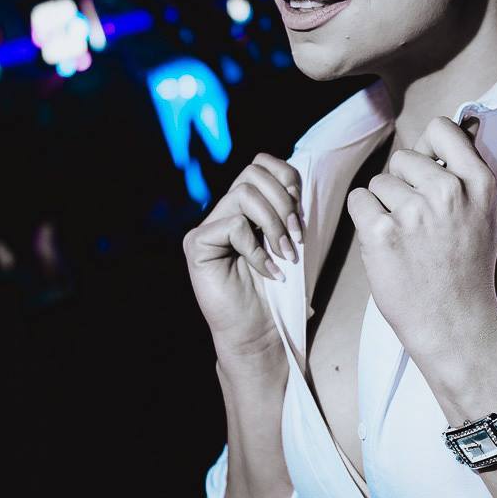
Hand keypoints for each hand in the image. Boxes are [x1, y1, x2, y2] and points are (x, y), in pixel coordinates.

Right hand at [183, 152, 302, 359]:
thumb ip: (288, 211)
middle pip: (252, 173)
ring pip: (243, 194)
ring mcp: (207, 227)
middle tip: (296, 240)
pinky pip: (233, 226)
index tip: (300, 216)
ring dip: (273, 225)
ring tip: (286, 255)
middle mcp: (224, 212)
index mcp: (246, 207)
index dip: (286, 179)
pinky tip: (269, 271)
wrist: (260, 332)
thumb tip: (297, 182)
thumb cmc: (278, 292)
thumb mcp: (291, 243)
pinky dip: (257, 249)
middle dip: (283, 203)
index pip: (261, 164)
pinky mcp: (196, 245)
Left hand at [346, 116, 496, 370]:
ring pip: (379, 181)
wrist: (455, 324)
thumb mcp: (484, 214)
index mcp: (479, 183)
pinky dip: (365, 218)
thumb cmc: (466, 270)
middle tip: (417, 222)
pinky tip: (385, 243)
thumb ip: (465, 173)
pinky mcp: (382, 232)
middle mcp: (448, 191)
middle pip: (403, 157)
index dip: (427, 149)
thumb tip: (450, 129)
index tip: (426, 173)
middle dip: (402, 183)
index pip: (441, 129)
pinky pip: (359, 199)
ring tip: (406, 239)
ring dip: (383, 205)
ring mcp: (414, 212)